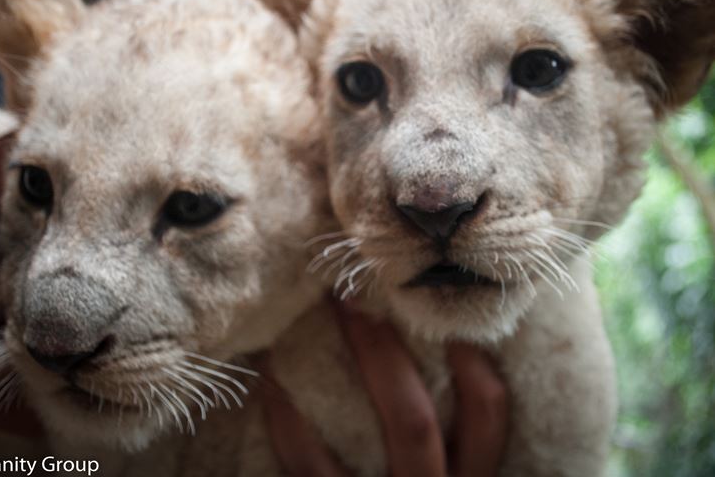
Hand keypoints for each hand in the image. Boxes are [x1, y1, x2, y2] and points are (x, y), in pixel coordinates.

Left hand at [260, 301, 508, 475]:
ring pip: (363, 436)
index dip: (476, 366)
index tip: (444, 313)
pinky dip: (288, 421)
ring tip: (313, 323)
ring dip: (342, 374)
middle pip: (414, 418)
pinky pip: (309, 469)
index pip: (488, 418)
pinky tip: (269, 383)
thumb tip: (445, 357)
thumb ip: (451, 443)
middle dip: (382, 352)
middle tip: (352, 296)